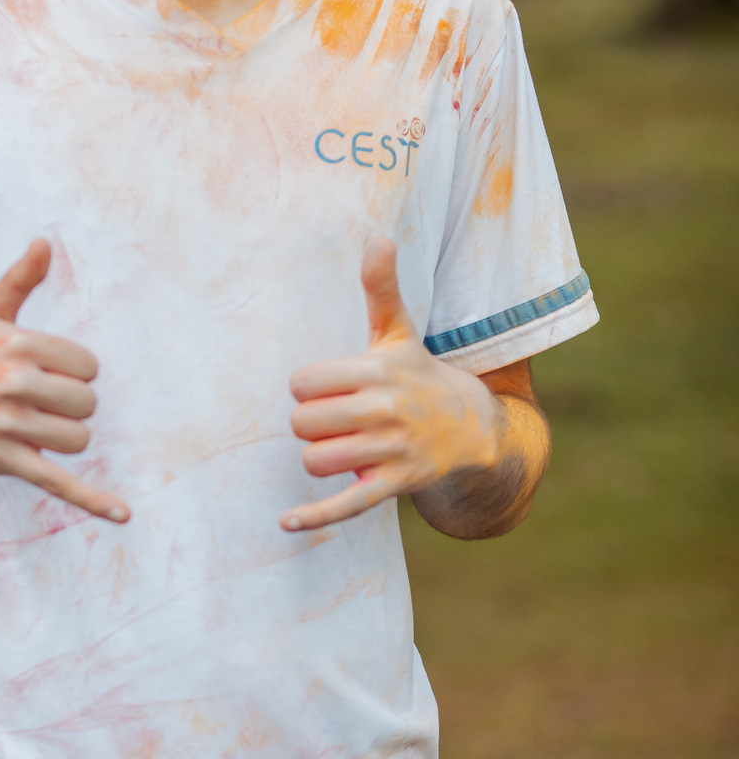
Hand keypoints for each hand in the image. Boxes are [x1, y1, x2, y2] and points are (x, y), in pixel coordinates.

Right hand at [0, 239, 128, 522]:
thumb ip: (21, 279)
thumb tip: (45, 241)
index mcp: (20, 343)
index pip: (89, 367)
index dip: (71, 374)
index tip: (41, 375)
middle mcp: (14, 381)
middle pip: (87, 404)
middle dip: (68, 408)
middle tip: (32, 404)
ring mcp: (7, 422)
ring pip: (77, 439)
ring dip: (60, 438)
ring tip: (28, 427)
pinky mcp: (2, 459)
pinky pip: (59, 482)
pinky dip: (93, 501)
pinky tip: (124, 515)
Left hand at [282, 237, 501, 530]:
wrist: (473, 428)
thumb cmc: (418, 374)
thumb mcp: (400, 332)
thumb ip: (381, 288)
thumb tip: (379, 236)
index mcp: (378, 370)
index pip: (303, 382)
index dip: (306, 387)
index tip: (327, 387)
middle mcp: (385, 411)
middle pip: (303, 423)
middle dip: (308, 423)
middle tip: (331, 418)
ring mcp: (391, 451)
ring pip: (316, 460)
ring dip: (317, 456)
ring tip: (338, 445)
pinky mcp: (395, 486)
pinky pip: (346, 504)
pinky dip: (315, 516)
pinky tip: (286, 522)